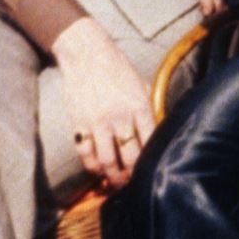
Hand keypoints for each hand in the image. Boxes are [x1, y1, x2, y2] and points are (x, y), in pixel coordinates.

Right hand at [51, 17, 154, 187]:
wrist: (86, 54)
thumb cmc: (117, 69)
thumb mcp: (141, 85)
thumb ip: (150, 108)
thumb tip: (159, 131)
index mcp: (140, 106)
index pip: (151, 143)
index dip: (152, 162)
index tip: (153, 172)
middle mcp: (120, 116)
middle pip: (130, 158)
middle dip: (133, 177)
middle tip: (133, 184)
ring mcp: (98, 121)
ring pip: (107, 161)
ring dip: (112, 177)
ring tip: (115, 183)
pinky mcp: (78, 123)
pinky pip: (85, 153)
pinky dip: (91, 167)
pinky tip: (97, 171)